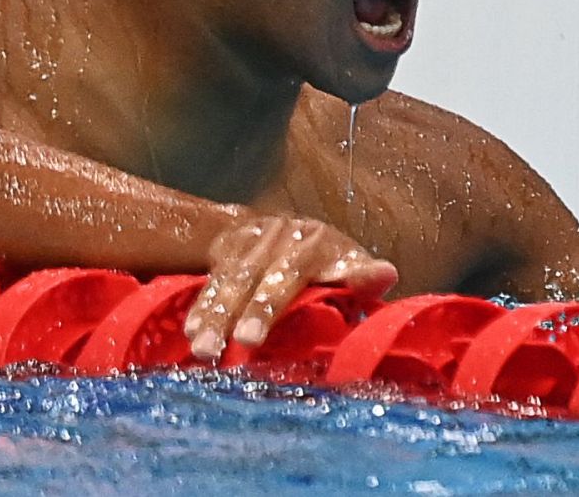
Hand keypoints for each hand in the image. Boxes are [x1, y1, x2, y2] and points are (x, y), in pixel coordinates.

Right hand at [183, 215, 397, 361]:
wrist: (281, 228)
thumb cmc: (326, 262)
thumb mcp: (349, 264)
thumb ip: (362, 276)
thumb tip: (386, 273)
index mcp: (322, 244)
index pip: (308, 268)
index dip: (304, 289)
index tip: (310, 305)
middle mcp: (287, 236)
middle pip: (268, 275)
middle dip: (256, 309)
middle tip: (246, 342)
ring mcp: (254, 240)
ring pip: (234, 278)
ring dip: (217, 315)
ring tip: (206, 350)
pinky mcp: (228, 246)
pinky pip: (212, 279)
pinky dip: (201, 307)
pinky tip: (192, 331)